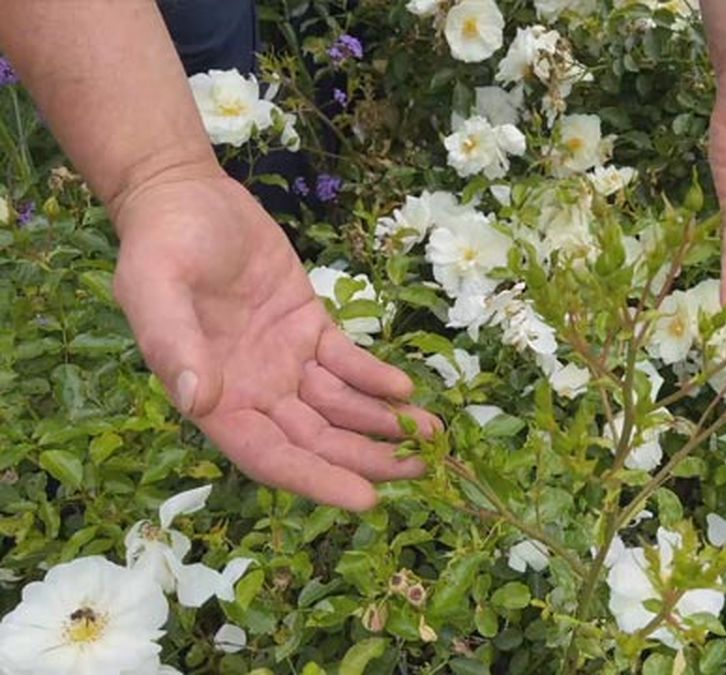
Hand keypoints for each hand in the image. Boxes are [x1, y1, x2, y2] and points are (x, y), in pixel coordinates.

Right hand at [112, 175, 439, 510]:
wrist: (182, 194)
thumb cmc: (161, 241)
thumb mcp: (154, 286)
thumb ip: (174, 345)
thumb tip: (199, 402)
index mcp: (214, 397)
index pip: (271, 455)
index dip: (317, 480)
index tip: (364, 499)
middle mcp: (253, 390)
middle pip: (317, 440)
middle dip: (368, 458)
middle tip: (423, 468)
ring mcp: (284, 361)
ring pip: (340, 407)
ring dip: (383, 423)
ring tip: (433, 432)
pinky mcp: (308, 328)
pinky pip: (348, 364)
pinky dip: (376, 379)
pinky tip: (405, 389)